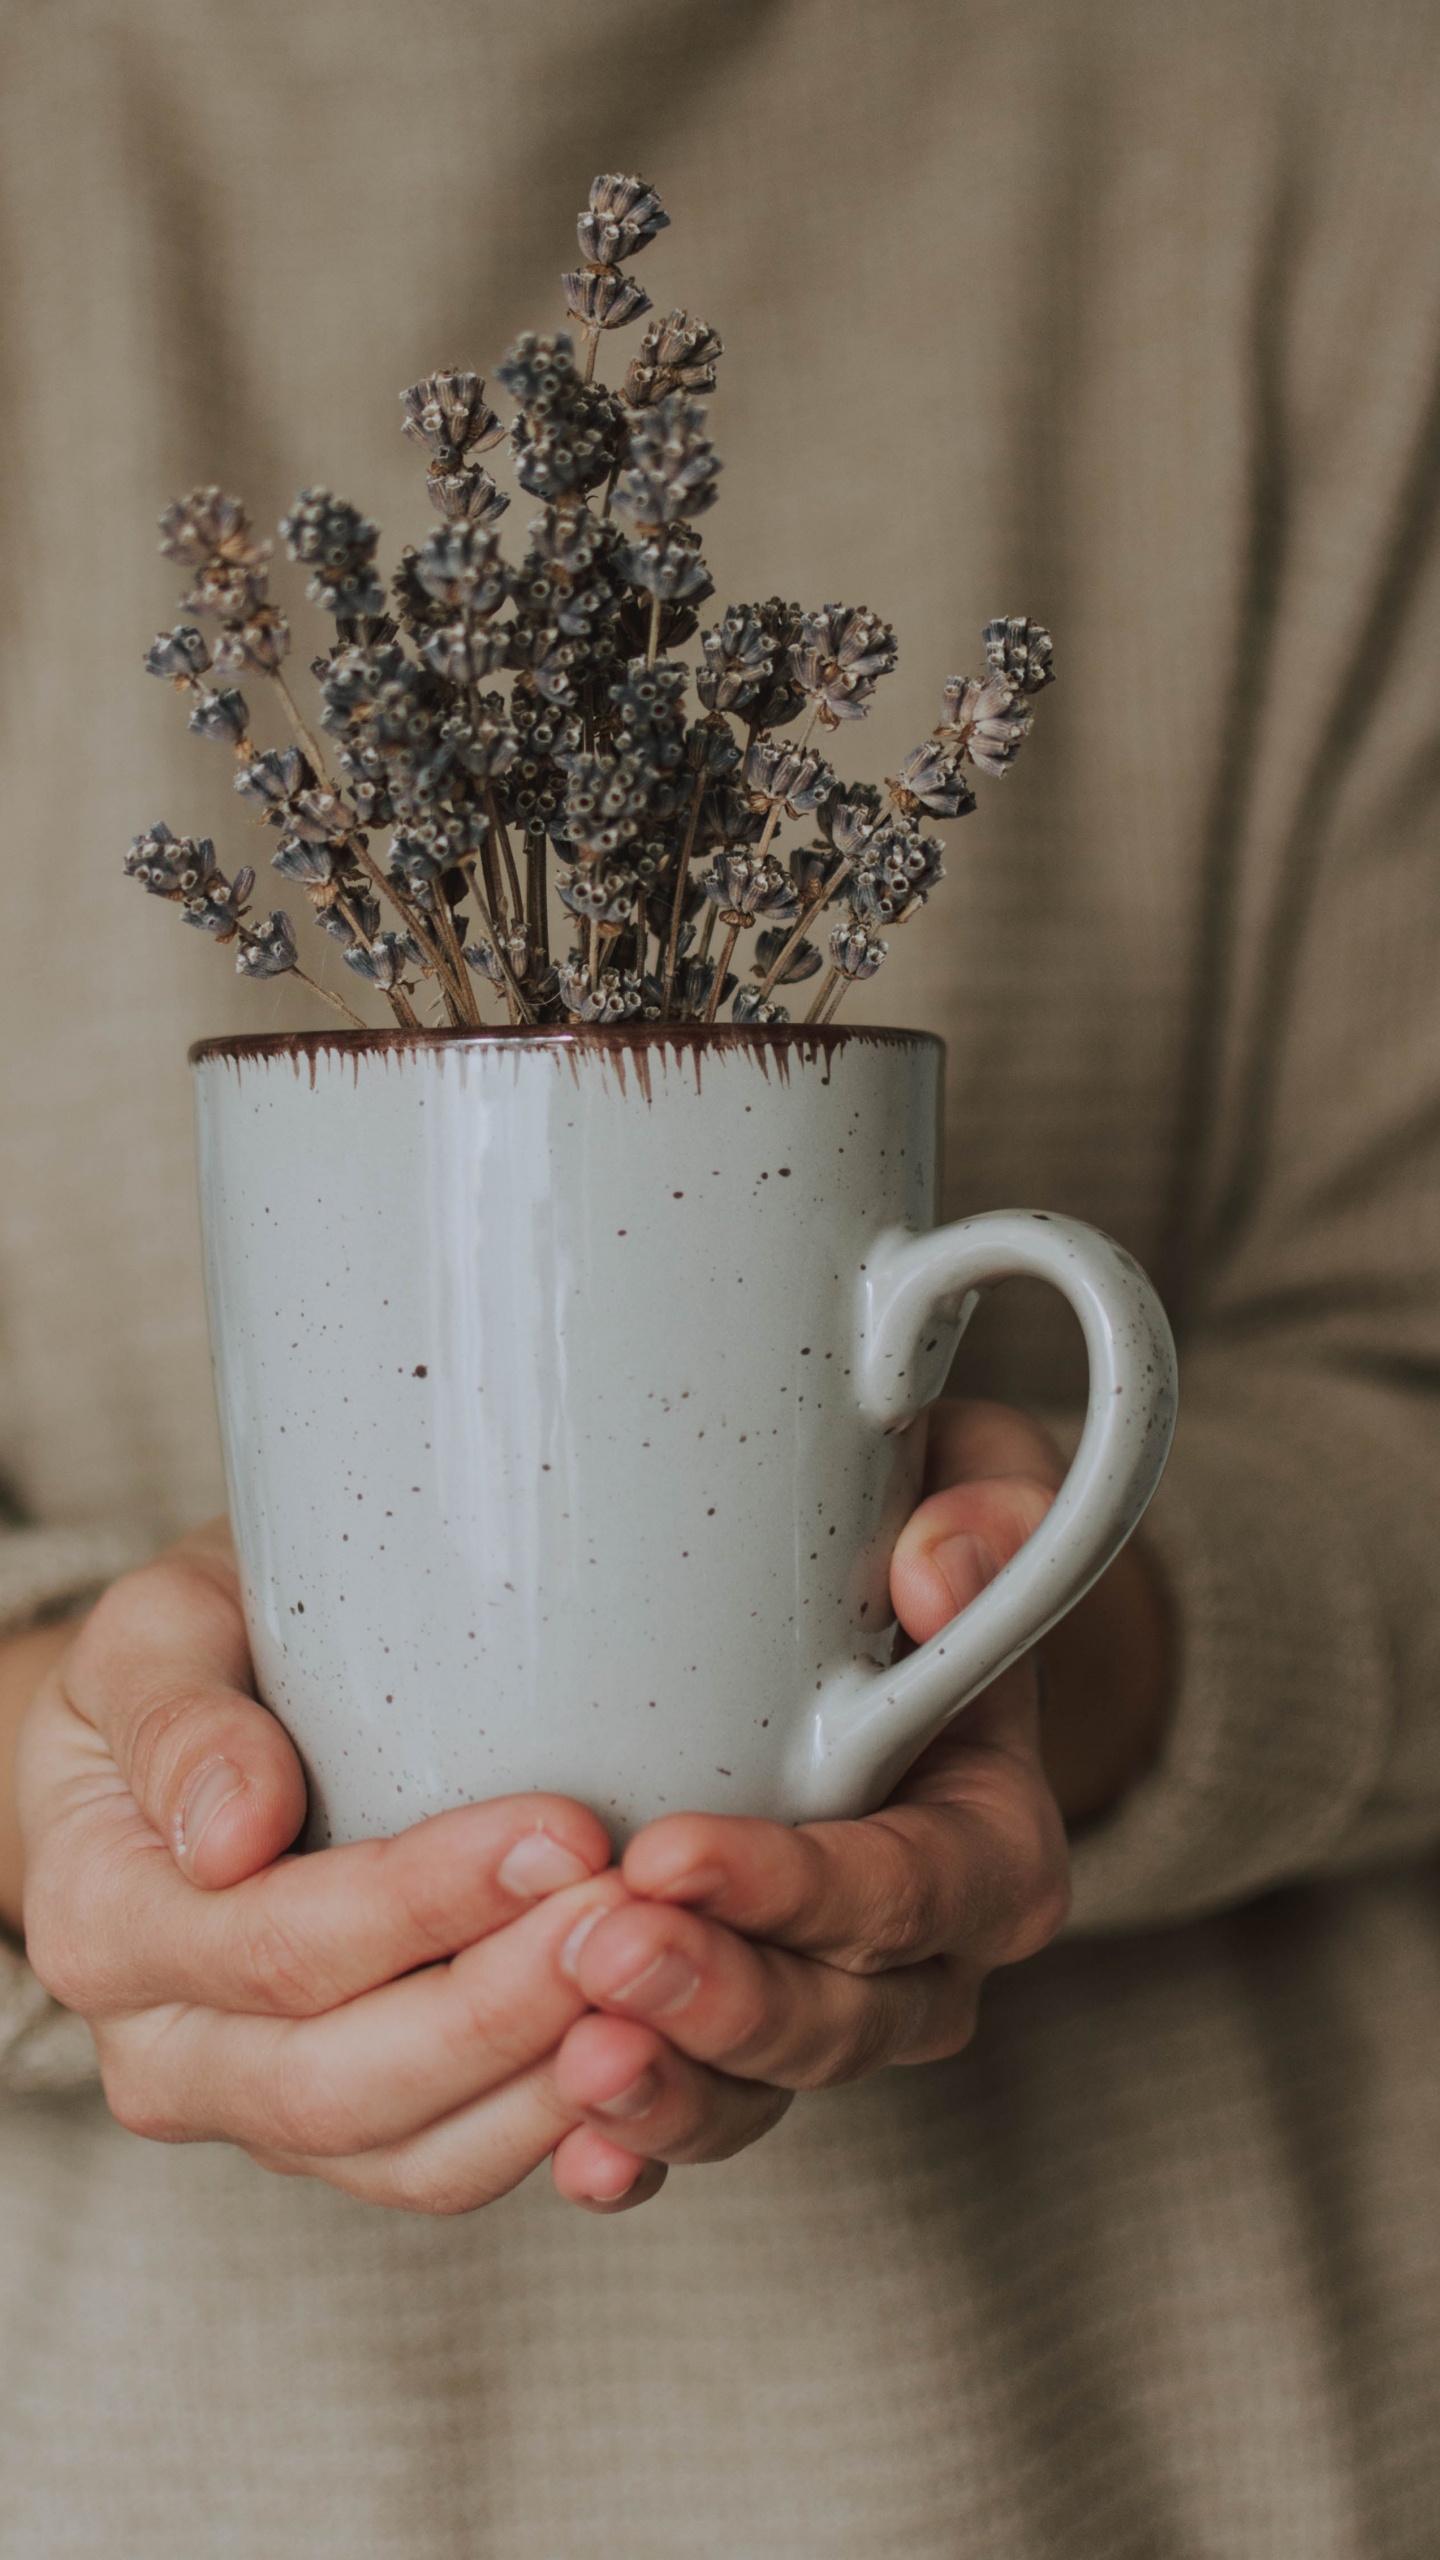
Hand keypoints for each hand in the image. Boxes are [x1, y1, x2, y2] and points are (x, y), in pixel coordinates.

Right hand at [16, 1523, 658, 2215]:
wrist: (194, 1736)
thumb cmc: (190, 1660)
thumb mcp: (154, 1634)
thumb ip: (179, 1719)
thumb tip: (231, 1834)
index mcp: (104, 1925)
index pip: (276, 1946)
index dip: (426, 1902)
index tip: (563, 1831)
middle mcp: (168, 2055)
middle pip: (344, 2082)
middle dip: (506, 2008)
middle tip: (633, 1918)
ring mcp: (259, 2113)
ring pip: (413, 2157)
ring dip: (549, 2089)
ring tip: (662, 1986)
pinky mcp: (352, 2136)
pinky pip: (455, 2169)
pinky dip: (558, 2139)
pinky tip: (649, 2067)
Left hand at [546, 1400, 1170, 2205]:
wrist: (886, 1632)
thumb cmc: (919, 1535)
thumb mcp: (982, 1485)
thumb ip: (991, 1509)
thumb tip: (937, 1567)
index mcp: (992, 1839)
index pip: (911, 1888)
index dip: (799, 1888)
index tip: (672, 1852)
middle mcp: (926, 1954)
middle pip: (838, 2017)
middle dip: (719, 1998)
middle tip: (598, 1948)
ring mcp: (829, 2007)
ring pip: (766, 2089)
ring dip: (673, 2088)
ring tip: (571, 2061)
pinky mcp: (737, 2033)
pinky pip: (702, 2111)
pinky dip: (640, 2143)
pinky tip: (574, 2157)